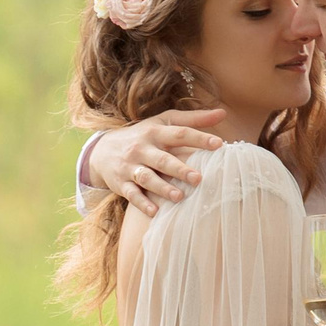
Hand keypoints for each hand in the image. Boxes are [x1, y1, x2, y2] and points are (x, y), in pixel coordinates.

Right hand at [88, 109, 227, 214]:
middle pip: (162, 159)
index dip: (199, 138)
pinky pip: (131, 194)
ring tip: (179, 196)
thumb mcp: (163, 121)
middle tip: (199, 178)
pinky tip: (155, 212)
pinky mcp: (121, 183)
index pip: (179, 133)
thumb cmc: (143, 135)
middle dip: (180, 169)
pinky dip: (142, 203)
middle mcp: (142, 148)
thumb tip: (223, 113)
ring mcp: (130, 166)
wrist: (102, 150)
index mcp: (155, 132)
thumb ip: (193, 119)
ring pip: (146, 177)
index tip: (219, 144)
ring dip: (162, 188)